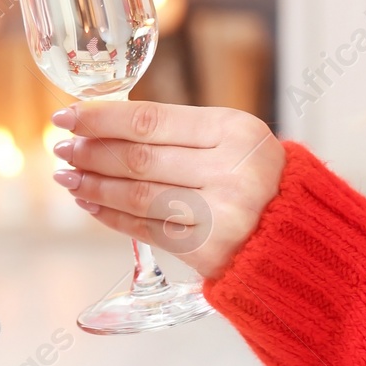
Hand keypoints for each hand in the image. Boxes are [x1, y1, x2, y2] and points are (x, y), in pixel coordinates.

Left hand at [50, 100, 284, 279]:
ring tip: (68, 178)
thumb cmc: (262, 181)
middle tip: (63, 148)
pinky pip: (147, 229)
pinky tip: (91, 205)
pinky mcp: (210, 251)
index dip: (101, 118)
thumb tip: (106, 125)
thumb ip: (183, 133)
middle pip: (139, 158)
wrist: (302, 238)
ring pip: (138, 195)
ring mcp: (221, 214)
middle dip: (92, 152)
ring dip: (94, 185)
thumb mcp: (237, 141)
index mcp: (236, 131)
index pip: (150, 120)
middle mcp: (231, 171)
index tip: (69, 114)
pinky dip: (112, 216)